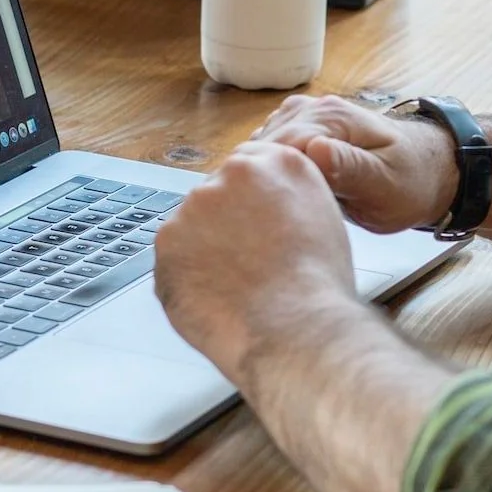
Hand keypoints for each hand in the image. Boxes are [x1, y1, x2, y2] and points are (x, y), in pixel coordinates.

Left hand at [151, 141, 361, 381]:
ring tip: (236, 286)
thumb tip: (270, 208)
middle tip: (246, 262)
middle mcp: (233, 174)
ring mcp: (195, 206)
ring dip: (205, 251)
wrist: (294, 327)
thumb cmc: (317, 288)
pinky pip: (174, 258)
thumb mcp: (324, 220)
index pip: (251, 166)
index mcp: (280, 163)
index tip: (251, 223)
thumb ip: (291, 199)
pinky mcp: (167, 240)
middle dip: (225, 225)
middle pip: (217, 193)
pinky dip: (187, 278)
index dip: (250, 202)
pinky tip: (216, 296)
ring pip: (192, 227)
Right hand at [252, 95, 456, 233]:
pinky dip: (267, 172)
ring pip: (260, 148)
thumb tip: (315, 150)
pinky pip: (269, 151)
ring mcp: (305, 118)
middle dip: (259, 181)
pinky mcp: (302, 131)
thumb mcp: (385, 184)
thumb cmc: (411, 182)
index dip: (265, 182)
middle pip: (262, 146)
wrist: (427, 171)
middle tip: (264, 221)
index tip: (265, 215)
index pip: (277, 147)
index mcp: (332, 118)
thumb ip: (351, 168)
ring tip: (268, 211)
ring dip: (260, 177)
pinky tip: (276, 196)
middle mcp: (314, 110)